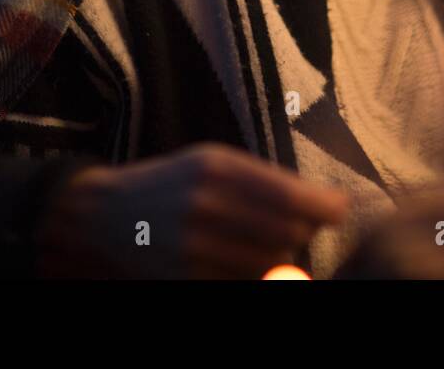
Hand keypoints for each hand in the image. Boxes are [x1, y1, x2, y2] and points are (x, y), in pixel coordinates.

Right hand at [35, 143, 349, 277]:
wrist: (104, 216)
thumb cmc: (170, 182)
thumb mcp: (211, 161)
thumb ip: (261, 178)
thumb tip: (323, 202)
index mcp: (216, 167)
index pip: (291, 195)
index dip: (326, 206)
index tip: (339, 208)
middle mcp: (206, 205)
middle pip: (289, 232)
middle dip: (303, 231)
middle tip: (300, 226)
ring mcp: (194, 246)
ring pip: (271, 262)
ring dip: (281, 256)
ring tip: (264, 241)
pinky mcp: (187, 277)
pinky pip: (243, 281)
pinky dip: (253, 273)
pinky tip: (241, 259)